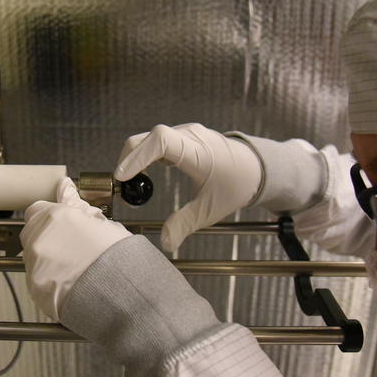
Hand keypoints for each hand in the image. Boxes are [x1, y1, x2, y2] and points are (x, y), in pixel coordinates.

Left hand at [20, 177, 131, 318]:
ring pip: (34, 257)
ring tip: (76, 268)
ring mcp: (34, 264)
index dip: (51, 218)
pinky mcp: (35, 288)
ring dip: (49, 259)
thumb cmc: (118, 258)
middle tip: (72, 247)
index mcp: (55, 217)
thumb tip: (65, 188)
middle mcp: (39, 238)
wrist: (121, 293)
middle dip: (48, 238)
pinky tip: (71, 282)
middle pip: (32, 233)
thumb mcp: (102, 224)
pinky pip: (38, 280)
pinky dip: (50, 281)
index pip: (37, 210)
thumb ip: (77, 206)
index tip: (61, 225)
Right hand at [114, 123, 261, 251]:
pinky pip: (156, 140)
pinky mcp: (183, 135)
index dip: (138, 156)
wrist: (255, 167)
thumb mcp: (210, 210)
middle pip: (147, 138)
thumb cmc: (236, 186)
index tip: (122, 176)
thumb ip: (184, 225)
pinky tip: (142, 172)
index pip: (161, 142)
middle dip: (129, 159)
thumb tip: (165, 244)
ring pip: (149, 137)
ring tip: (129, 181)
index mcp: (198, 153)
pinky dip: (144, 154)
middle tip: (121, 185)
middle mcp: (191, 136)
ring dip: (134, 156)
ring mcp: (186, 132)